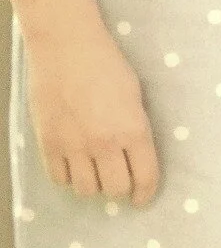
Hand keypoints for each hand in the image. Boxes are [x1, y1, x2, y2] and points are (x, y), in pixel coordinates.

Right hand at [25, 19, 158, 205]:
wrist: (67, 49)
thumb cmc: (108, 65)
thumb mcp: (136, 95)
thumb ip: (135, 128)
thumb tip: (135, 155)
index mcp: (133, 129)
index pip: (144, 177)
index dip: (146, 193)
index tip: (143, 198)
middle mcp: (104, 144)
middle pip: (115, 189)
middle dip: (122, 190)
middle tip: (121, 182)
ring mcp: (74, 146)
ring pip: (86, 190)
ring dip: (95, 186)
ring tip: (97, 173)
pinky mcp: (48, 145)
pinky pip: (59, 179)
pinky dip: (69, 178)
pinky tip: (75, 167)